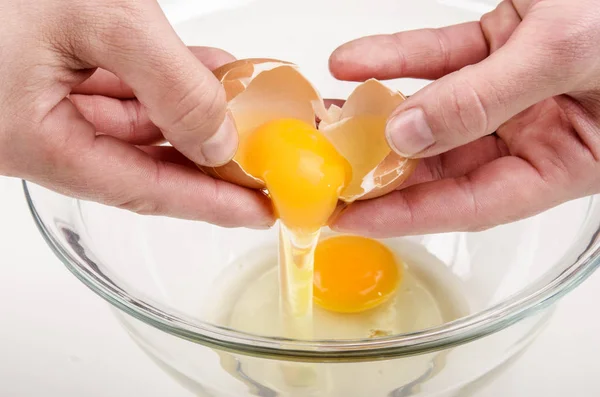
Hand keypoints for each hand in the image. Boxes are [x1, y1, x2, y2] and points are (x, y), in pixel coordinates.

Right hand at [0, 0, 272, 227]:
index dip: (210, 205)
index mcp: (39, 144)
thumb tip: (219, 140)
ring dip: (190, 115)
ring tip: (244, 109)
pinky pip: (116, 90)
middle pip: (143, 162)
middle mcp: (38, 135)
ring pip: (133, 125)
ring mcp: (39, 105)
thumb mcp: (95, 20)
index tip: (259, 213)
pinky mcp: (42, 75)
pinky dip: (161, 83)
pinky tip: (201, 70)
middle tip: (262, 162)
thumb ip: (168, 83)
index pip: (146, 190)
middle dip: (207, 160)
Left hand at [328, 0, 599, 236]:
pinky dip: (398, 58)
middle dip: (381, 165)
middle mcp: (537, 131)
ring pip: (434, 108)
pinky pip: (440, 57)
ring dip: (379, 110)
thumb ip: (483, 100)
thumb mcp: (565, 57)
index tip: (351, 220)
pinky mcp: (501, 46)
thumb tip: (407, 136)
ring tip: (328, 116)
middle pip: (443, 161)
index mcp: (565, 162)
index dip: (408, 215)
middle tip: (326, 170)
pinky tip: (353, 63)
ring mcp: (514, 90)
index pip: (472, 205)